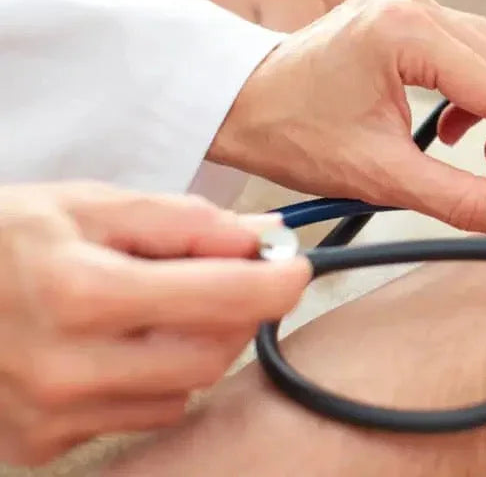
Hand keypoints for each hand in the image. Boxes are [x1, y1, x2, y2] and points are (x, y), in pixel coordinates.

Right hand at [0, 183, 309, 465]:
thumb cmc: (0, 241)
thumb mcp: (84, 205)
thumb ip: (179, 222)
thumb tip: (258, 238)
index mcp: (79, 292)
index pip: (222, 299)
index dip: (275, 282)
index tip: (293, 267)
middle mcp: (66, 367)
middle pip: (213, 353)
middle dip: (234, 313)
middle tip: (223, 279)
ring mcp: (52, 416)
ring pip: (183, 391)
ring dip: (192, 348)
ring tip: (150, 310)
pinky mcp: (42, 444)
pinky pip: (139, 416)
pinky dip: (151, 381)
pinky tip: (114, 349)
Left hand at [208, 0, 485, 242]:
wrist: (241, 104)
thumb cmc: (290, 131)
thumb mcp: (381, 176)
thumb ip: (460, 199)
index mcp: (401, 32)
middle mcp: (408, 3)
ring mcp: (405, 1)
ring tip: (479, 153)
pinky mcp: (403, 11)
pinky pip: (465, 46)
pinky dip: (472, 89)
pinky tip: (450, 125)